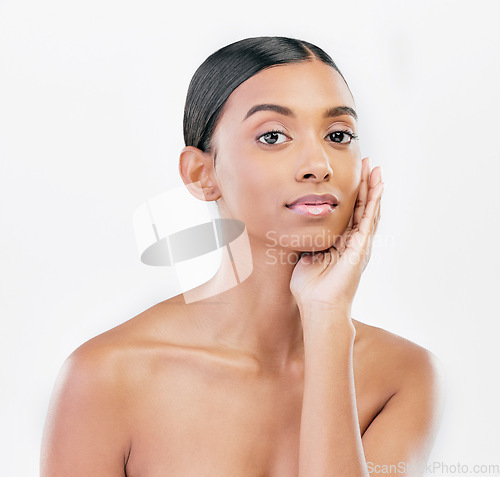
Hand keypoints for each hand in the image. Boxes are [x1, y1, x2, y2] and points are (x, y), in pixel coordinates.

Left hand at [290, 157, 382, 316]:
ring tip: (377, 169)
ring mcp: (360, 244)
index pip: (350, 213)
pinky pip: (370, 220)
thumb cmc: (310, 287)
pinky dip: (375, 202)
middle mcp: (354, 242)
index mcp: (341, 243)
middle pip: (363, 207)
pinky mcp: (361, 247)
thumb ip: (309, 241)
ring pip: (370, 210)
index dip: (353, 194)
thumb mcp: (307, 256)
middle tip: (369, 164)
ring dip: (374, 188)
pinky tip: (379, 186)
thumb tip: (299, 228)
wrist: (318, 306)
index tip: (353, 175)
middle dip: (366, 185)